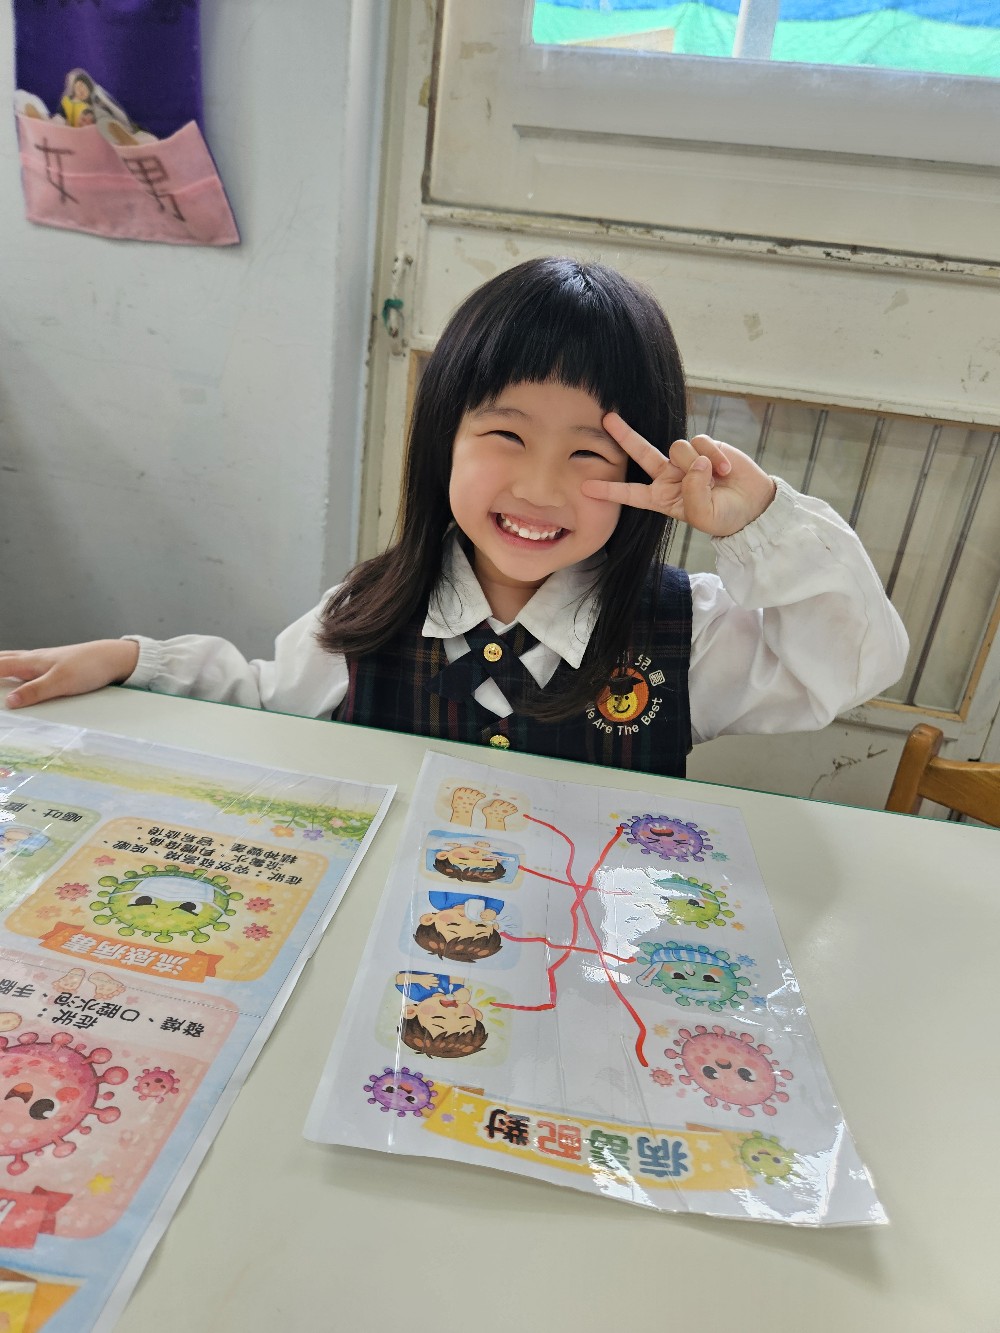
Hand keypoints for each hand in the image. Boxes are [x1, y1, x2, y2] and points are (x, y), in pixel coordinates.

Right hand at [0, 640, 139, 708]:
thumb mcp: (61, 682)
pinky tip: (19, 672)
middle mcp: (35, 659)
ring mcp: (45, 660)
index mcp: (31, 662)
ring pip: (15, 660)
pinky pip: (26, 665)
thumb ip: (35, 691)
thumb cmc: (88, 667)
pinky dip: (15, 667)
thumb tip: (10, 702)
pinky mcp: (55, 665)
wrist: (113, 657)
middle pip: (4, 659)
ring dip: (1, 664)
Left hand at [582, 414, 776, 537]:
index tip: (586, 487)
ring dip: (697, 463)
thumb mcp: (704, 516)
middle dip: (624, 435)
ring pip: (678, 448)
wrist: (752, 505)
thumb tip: (696, 462)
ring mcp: (685, 459)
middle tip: (606, 418)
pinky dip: (715, 456)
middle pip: (641, 452)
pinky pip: (700, 442)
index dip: (610, 491)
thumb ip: (694, 493)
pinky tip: (725, 470)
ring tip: (716, 479)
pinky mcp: (705, 445)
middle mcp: (668, 476)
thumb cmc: (725, 516)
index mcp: (662, 498)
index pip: (632, 494)